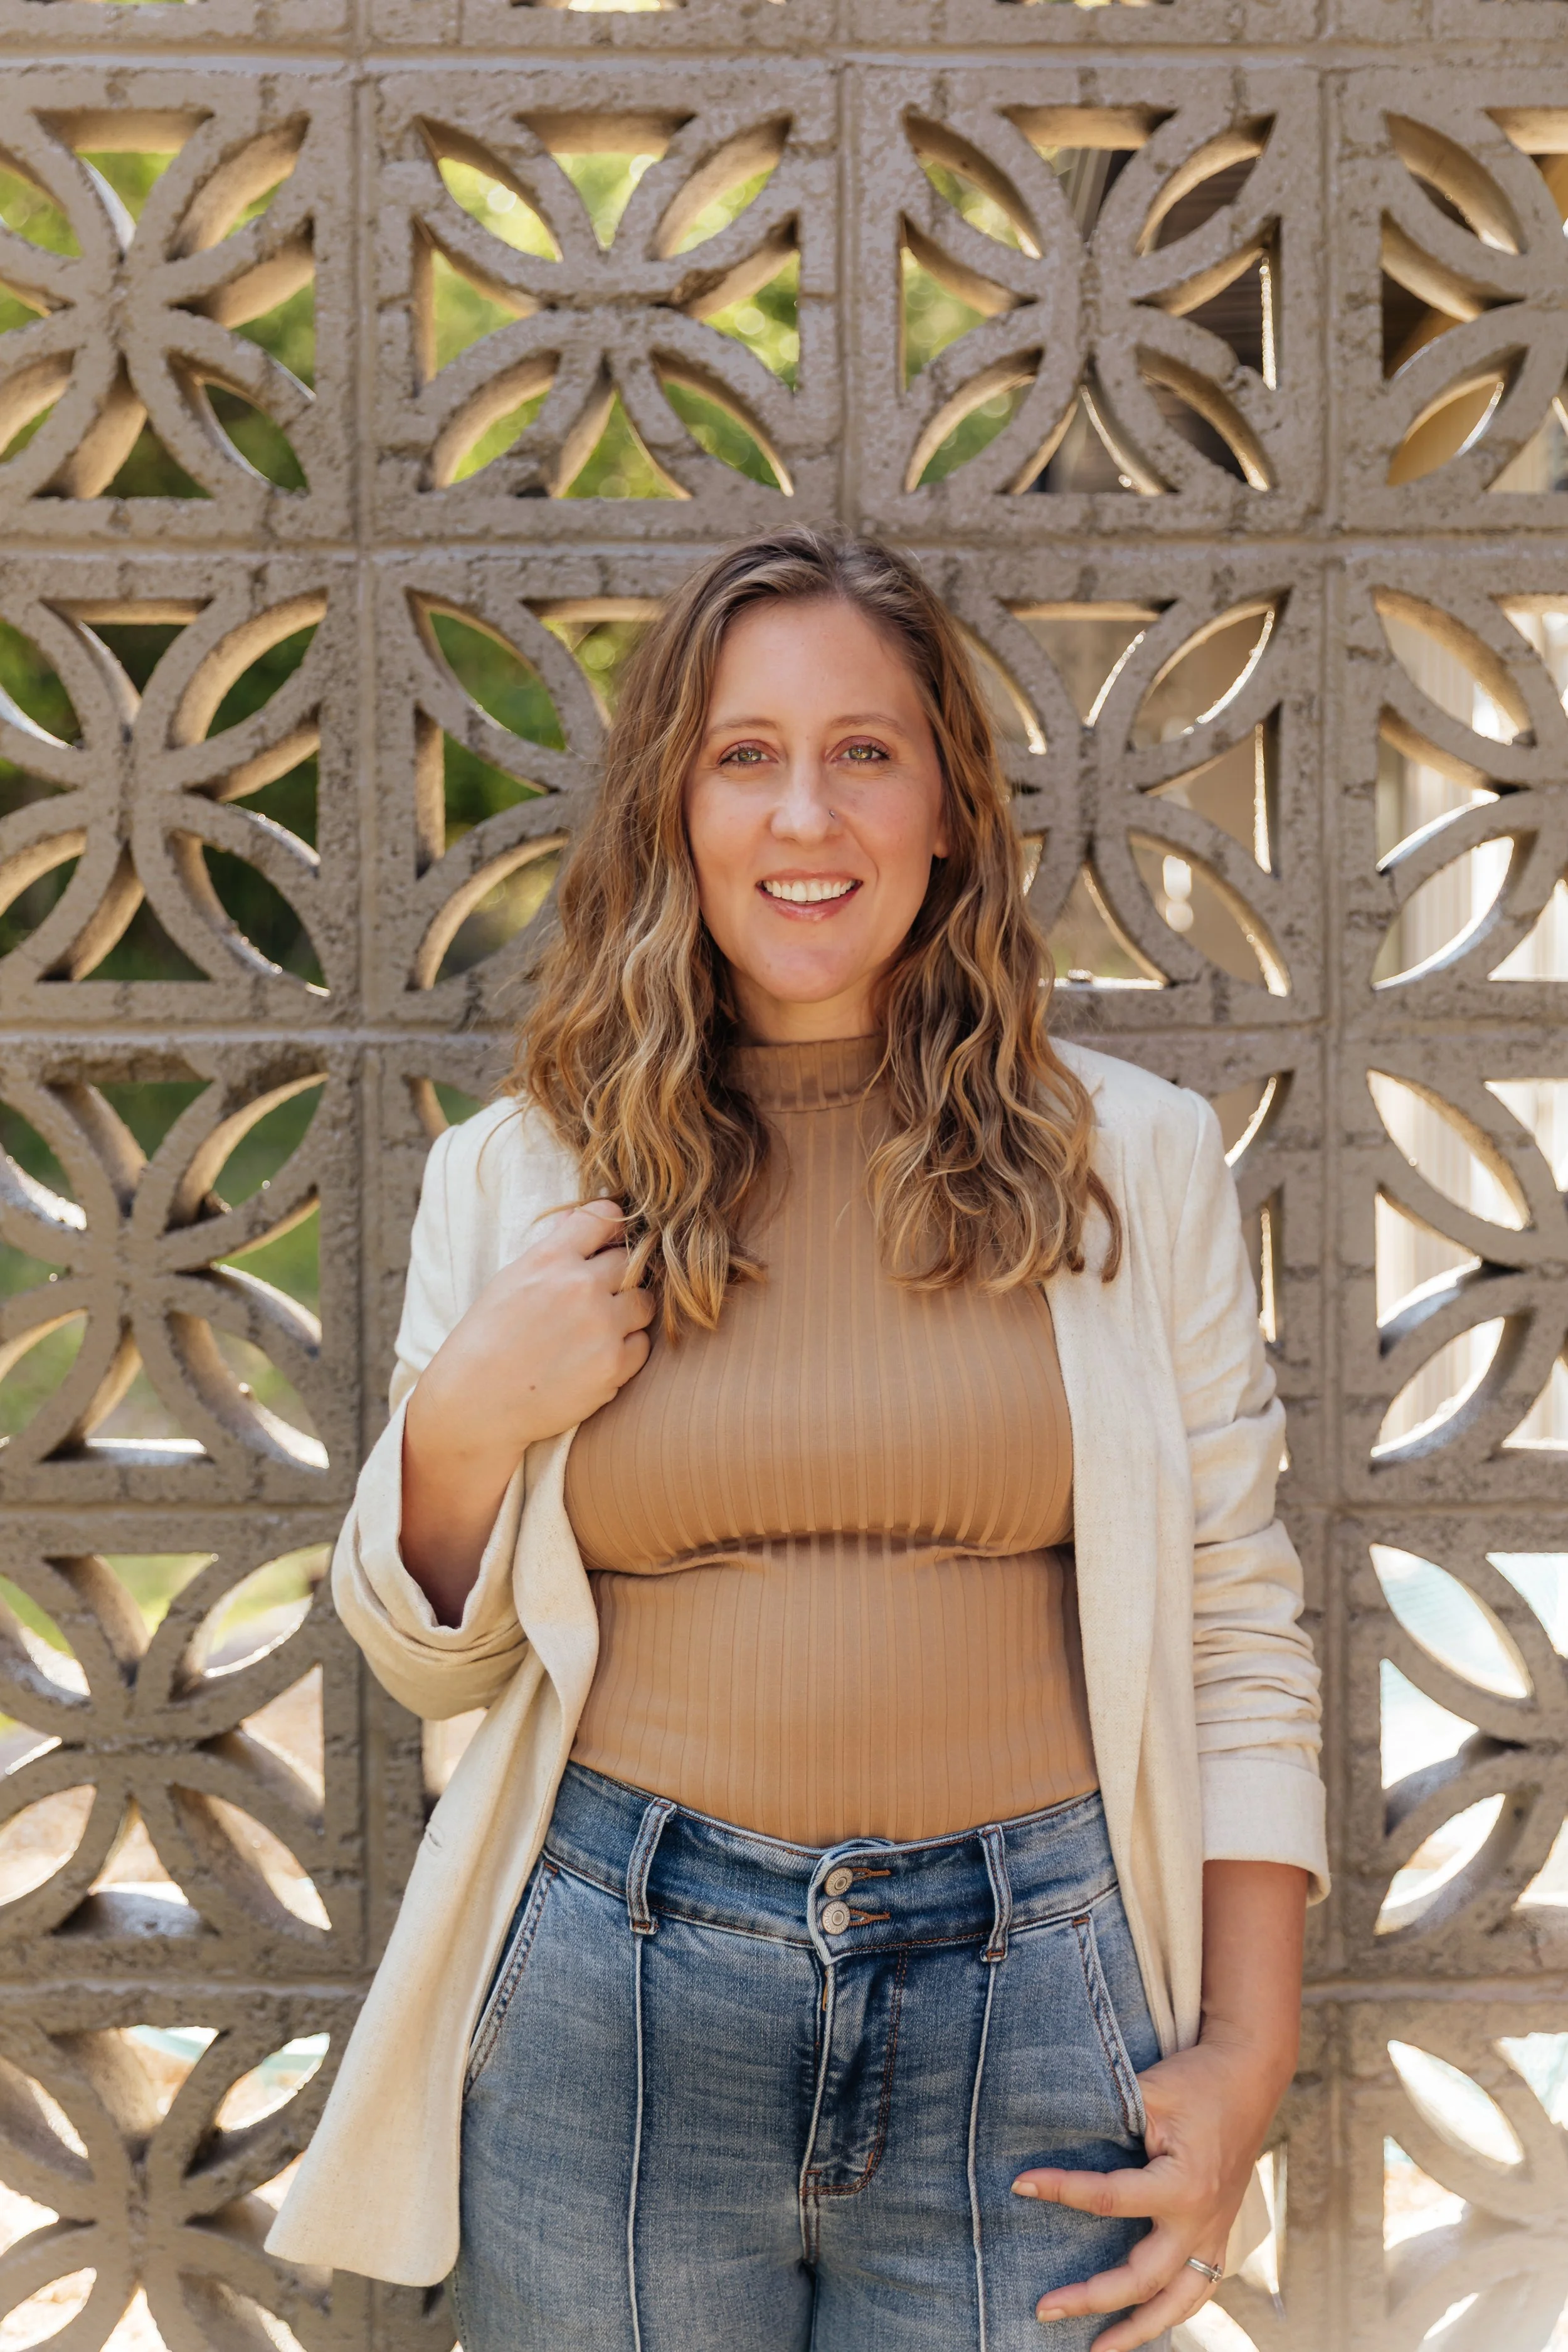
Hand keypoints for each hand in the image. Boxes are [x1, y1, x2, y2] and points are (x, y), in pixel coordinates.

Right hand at [402, 1200, 653, 1617]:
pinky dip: (631, 1355)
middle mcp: (576, 1284)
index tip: (610, 1238)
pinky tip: (595, 1368)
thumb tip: (604, 1214)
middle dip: (630, 1273)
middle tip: (601, 1298)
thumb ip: (553, 1250)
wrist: (468, 1416)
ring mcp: (599, 1326)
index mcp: (543, 1257)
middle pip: (637, 1257)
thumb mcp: (507, 1285)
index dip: (614, 1226)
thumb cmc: (481, 1349)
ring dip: (634, 1316)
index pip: (607, 1213)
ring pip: (648, 1303)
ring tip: (592, 1339)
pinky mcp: (614, 1368)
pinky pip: (645, 1349)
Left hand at [1012, 2038, 1280, 2350]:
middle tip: (1043, 2308)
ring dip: (1137, 2331)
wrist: (1250, 2078)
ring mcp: (1214, 2234)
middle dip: (1092, 2298)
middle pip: (1142, 2278)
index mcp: (1183, 2184)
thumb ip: (1110, 2116)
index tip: (1021, 2184)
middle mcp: (1201, 2221)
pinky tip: (1145, 2328)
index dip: (1062, 2190)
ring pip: (1178, 2302)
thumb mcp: (1151, 2091)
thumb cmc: (1196, 2082)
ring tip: (1095, 2351)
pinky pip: (1198, 2290)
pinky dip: (1171, 2313)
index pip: (1110, 2198)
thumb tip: (1052, 2132)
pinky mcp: (1219, 2236)